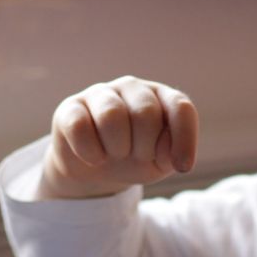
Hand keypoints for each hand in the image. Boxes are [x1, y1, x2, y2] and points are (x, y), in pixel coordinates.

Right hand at [40, 75, 199, 199]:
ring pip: (112, 116)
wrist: (94, 169)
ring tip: (114, 155)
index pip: (180, 107)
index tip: (182, 167)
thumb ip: (171, 154)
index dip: (185, 138)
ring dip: (116, 148)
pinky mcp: (71, 107)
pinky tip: (93, 157)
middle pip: (145, 113)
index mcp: (161, 97)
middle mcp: (132, 87)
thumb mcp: (160, 163)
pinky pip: (80, 127)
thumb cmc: (134, 158)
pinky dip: (90, 152)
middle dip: (143, 148)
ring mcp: (100, 93)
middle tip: (135, 157)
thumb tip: (169, 149)